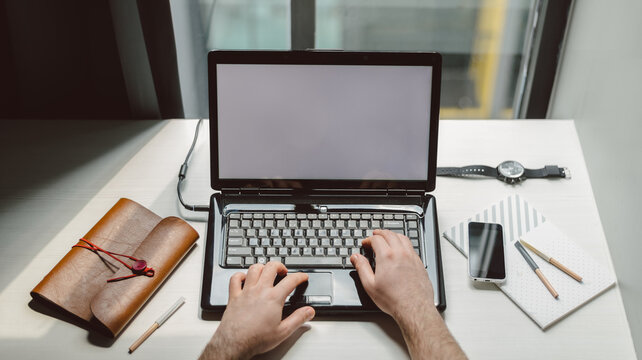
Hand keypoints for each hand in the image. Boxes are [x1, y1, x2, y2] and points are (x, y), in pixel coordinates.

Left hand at [199, 262, 314, 359]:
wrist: (235, 343)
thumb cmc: (256, 338)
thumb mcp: (283, 332)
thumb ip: (298, 319)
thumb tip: (309, 311)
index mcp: (274, 298)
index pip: (290, 280)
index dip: (300, 276)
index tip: (303, 277)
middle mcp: (259, 291)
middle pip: (271, 267)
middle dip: (280, 266)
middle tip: (284, 272)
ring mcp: (246, 291)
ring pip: (254, 269)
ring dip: (262, 267)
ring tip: (267, 272)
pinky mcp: (234, 296)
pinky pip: (235, 278)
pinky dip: (240, 275)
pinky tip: (245, 278)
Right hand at [350, 229, 434, 321]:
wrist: (414, 308)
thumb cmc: (394, 299)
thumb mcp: (370, 285)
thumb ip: (362, 268)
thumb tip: (356, 257)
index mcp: (387, 256)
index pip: (376, 239)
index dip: (368, 240)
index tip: (365, 243)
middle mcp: (400, 253)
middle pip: (390, 234)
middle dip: (380, 233)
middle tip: (375, 235)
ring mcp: (412, 257)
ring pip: (402, 238)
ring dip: (393, 235)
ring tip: (387, 237)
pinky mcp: (419, 263)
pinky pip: (411, 246)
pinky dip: (403, 242)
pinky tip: (401, 248)